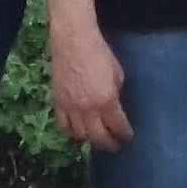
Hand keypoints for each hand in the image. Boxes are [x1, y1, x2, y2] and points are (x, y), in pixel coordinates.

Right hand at [45, 8, 127, 150]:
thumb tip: (115, 106)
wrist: (74, 41)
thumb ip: (116, 93)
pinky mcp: (58, 102)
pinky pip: (63, 125)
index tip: (128, 137)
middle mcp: (88, 109)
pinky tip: (78, 132)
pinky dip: (71, 132)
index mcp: (106, 100)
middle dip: (109, 144)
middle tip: (115, 146)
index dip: (124, 134)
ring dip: (90, 140)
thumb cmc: (100, 53)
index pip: (118, 126)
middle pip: (98, 137)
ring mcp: (71, 107)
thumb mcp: (117, 73)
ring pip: (80, 135)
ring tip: (97, 139)